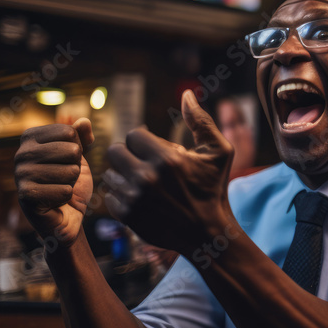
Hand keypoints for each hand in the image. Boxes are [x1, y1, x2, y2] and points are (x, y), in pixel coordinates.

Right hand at [15, 118, 94, 247]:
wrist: (66, 213)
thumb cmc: (69, 181)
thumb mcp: (78, 155)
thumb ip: (81, 136)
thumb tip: (84, 121)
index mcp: (30, 137)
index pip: (69, 132)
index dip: (78, 148)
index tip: (67, 160)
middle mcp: (21, 153)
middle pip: (72, 151)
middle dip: (77, 166)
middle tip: (65, 176)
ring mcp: (21, 174)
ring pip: (70, 172)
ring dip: (72, 182)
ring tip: (60, 186)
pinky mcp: (25, 195)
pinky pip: (64, 191)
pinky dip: (66, 197)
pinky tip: (55, 200)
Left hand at [104, 90, 235, 254]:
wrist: (207, 232)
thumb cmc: (214, 188)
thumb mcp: (219, 152)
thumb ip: (201, 121)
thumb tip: (186, 94)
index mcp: (167, 159)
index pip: (134, 134)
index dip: (145, 141)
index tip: (158, 152)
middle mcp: (147, 177)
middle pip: (115, 151)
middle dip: (130, 155)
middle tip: (145, 164)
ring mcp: (134, 198)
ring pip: (110, 174)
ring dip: (125, 176)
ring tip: (145, 183)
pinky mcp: (127, 216)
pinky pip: (109, 195)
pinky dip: (121, 196)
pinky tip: (141, 199)